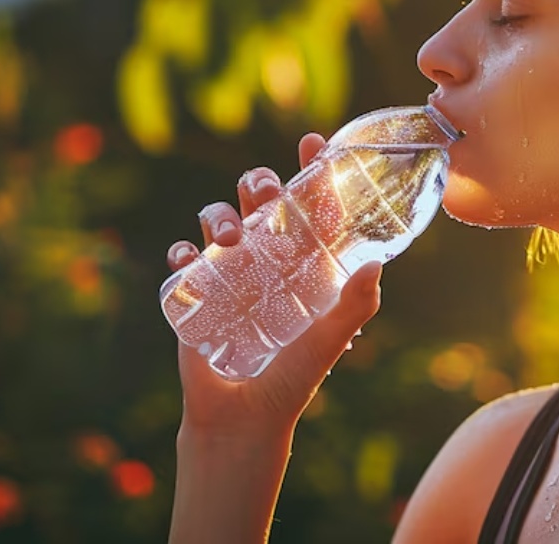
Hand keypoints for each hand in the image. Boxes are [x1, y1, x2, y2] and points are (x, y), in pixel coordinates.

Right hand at [164, 132, 381, 439]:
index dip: (312, 170)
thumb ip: (357, 302)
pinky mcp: (195, 291)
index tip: (314, 142)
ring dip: (219, 214)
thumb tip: (377, 262)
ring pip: (217, 216)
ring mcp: (229, 271)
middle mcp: (267, 256)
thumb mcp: (333, 336)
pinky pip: (182, 257)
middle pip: (259, 198)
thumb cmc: (296, 375)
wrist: (246, 415)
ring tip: (229, 239)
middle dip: (259, 182)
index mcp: (303, 258)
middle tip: (266, 193)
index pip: (309, 203)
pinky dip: (182, 250)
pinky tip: (190, 258)